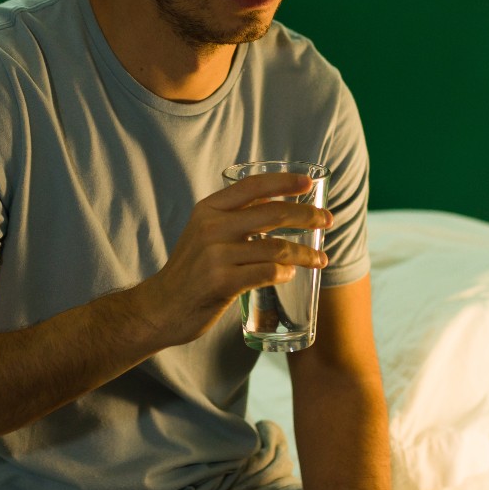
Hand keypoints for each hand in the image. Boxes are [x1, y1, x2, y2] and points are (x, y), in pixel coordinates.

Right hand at [132, 172, 332, 347]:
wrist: (161, 308)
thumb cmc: (191, 271)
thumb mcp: (203, 233)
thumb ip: (232, 217)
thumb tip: (275, 202)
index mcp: (208, 209)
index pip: (253, 186)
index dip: (285, 182)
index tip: (310, 183)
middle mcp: (211, 227)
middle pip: (273, 213)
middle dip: (308, 216)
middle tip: (327, 221)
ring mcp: (216, 255)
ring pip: (277, 247)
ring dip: (305, 253)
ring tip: (320, 259)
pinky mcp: (222, 282)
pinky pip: (268, 272)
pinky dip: (285, 272)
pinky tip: (290, 274)